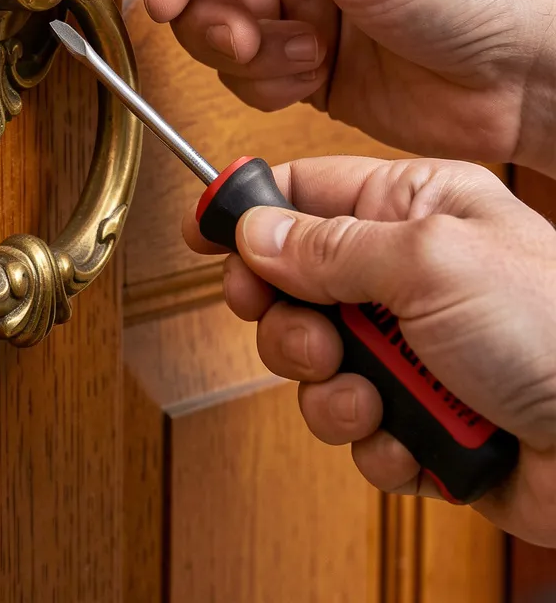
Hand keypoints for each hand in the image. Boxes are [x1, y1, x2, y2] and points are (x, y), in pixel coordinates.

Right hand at [189, 155, 555, 544]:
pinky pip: (350, 424)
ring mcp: (409, 347)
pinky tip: (409, 438)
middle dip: (287, 321)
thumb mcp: (431, 264)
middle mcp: (405, 275)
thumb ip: (329, 245)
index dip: (247, 214)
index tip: (202, 235)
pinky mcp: (415, 414)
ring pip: (313, 364)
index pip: (303, 195)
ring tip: (372, 395)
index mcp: (414, 210)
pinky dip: (371, 438)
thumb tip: (254, 231)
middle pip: (291, 285)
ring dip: (330, 390)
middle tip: (313, 336)